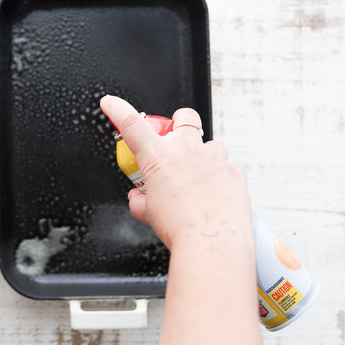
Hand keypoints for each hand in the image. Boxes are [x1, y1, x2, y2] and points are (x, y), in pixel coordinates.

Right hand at [100, 95, 252, 249]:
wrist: (212, 241)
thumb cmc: (180, 227)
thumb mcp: (147, 213)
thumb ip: (140, 200)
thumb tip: (138, 198)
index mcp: (158, 157)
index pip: (131, 124)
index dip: (118, 109)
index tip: (110, 103)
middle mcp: (187, 150)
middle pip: (184, 116)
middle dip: (178, 123)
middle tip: (174, 143)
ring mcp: (213, 158)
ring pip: (210, 143)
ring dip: (202, 155)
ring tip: (197, 179)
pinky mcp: (233, 171)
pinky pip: (226, 168)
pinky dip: (218, 178)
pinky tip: (213, 196)